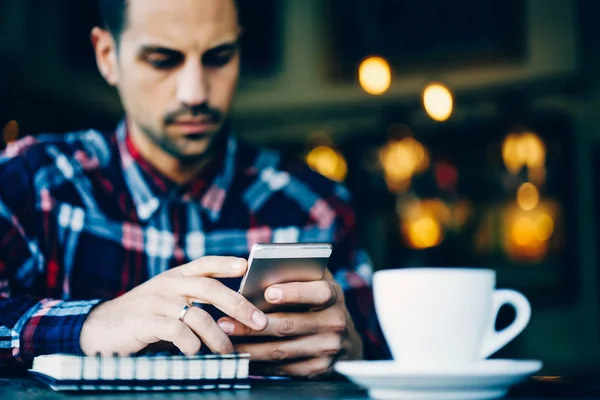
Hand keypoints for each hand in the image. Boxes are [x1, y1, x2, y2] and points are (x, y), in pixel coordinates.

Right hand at [80, 257, 267, 356]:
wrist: (99, 329)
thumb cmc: (143, 318)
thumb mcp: (167, 301)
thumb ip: (193, 302)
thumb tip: (234, 318)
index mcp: (175, 277)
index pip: (204, 263)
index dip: (225, 263)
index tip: (246, 267)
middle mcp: (167, 284)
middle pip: (209, 288)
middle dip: (238, 304)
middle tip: (259, 322)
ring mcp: (156, 302)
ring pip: (198, 315)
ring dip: (218, 337)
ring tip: (229, 352)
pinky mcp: (144, 322)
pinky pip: (177, 332)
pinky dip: (192, 346)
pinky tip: (197, 355)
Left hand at [217, 270, 362, 377]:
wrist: (345, 340)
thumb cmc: (319, 302)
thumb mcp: (316, 283)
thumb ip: (297, 272)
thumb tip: (262, 267)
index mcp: (334, 296)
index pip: (317, 293)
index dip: (294, 293)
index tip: (268, 292)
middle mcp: (335, 322)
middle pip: (289, 325)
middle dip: (253, 325)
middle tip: (226, 322)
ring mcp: (328, 348)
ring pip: (281, 350)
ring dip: (250, 347)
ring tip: (227, 340)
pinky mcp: (319, 369)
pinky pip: (283, 367)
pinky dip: (260, 362)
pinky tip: (243, 354)